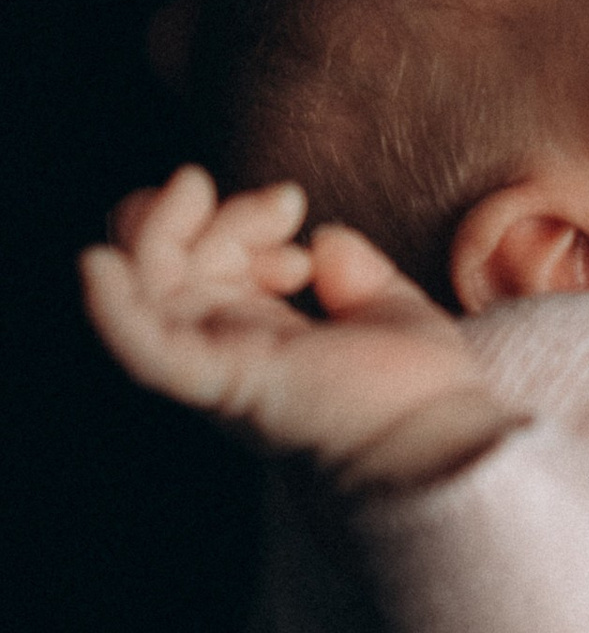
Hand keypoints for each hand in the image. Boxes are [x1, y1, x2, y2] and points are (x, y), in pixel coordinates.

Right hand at [80, 168, 517, 491]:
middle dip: (204, 214)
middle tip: (278, 201)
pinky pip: (147, 353)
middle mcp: (228, 352)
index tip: (298, 216)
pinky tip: (97, 265)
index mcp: (261, 335)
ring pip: (150, 293)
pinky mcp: (224, 385)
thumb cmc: (422, 393)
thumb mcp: (390, 310)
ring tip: (194, 187)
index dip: (240, 219)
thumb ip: (353, 273)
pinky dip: (114, 311)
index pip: (211, 264)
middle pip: (172, 268)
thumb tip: (324, 242)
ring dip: (158, 230)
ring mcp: (220, 370)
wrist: (446, 445)